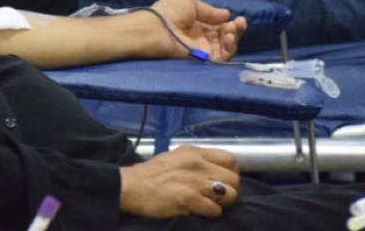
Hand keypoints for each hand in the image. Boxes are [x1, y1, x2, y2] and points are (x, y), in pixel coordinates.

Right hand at [119, 146, 239, 217]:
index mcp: (194, 152)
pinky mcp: (190, 199)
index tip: (223, 181)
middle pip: (234, 179)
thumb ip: (196, 160)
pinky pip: (215, 210)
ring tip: (209, 204)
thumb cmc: (151, 173)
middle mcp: (198, 164)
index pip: (230, 159)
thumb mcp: (175, 156)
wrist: (131, 186)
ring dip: (222, 203)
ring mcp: (195, 182)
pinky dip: (210, 213)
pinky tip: (198, 210)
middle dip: (229, 190)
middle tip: (217, 196)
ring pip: (230, 195)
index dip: (231, 172)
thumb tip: (215, 170)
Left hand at [149, 0, 246, 61]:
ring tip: (232, 30)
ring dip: (234, 37)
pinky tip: (229, 36)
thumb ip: (209, 11)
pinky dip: (229, 47)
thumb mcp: (189, 2)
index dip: (229, 22)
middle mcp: (201, 37)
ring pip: (226, 47)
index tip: (237, 17)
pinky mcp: (203, 60)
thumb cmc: (169, 12)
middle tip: (239, 22)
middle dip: (235, 29)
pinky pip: (221, 57)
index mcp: (197, 23)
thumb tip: (226, 14)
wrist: (156, 29)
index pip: (218, 25)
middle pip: (224, 36)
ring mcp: (203, 49)